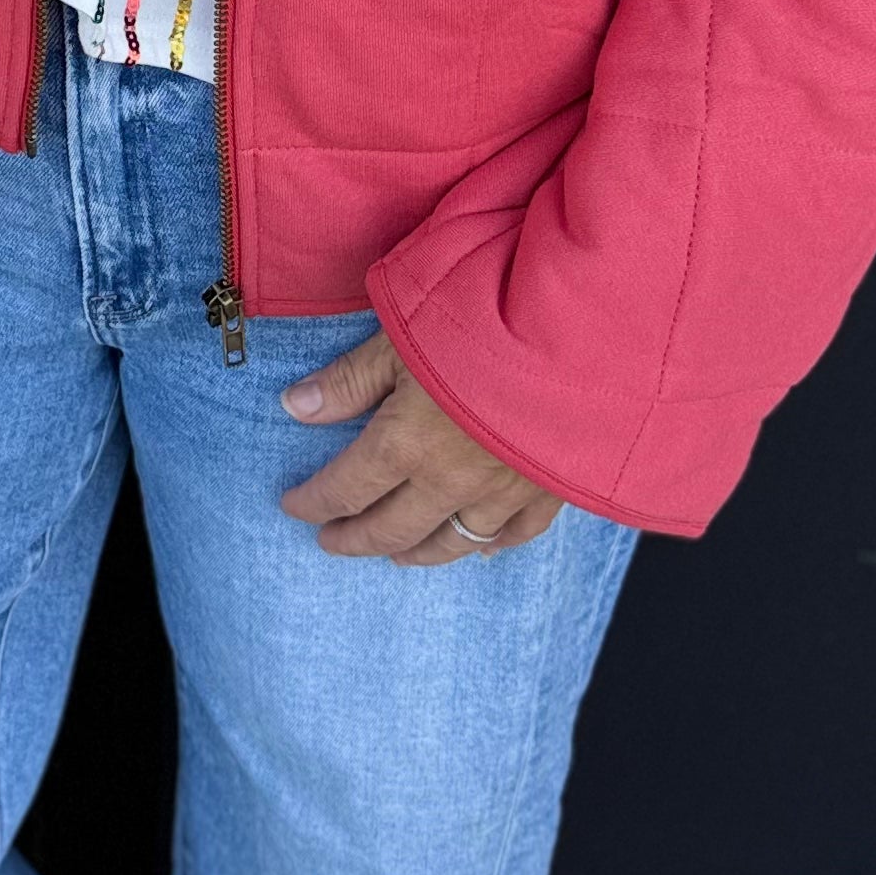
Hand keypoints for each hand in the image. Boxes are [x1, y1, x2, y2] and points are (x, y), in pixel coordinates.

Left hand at [277, 332, 563, 565]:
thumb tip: (294, 407)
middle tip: (330, 541)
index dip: (313, 501)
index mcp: (405, 445)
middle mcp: (450, 481)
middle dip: (355, 538)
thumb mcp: (402, 336)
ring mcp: (503, 491)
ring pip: (452, 541)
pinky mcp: (549, 488)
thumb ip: (350, 380)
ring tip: (396, 552)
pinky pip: (516, 534)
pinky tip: (481, 548)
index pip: (345, 489)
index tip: (293, 505)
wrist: (582, 338)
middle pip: (392, 528)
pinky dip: (491, 546)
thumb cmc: (486, 322)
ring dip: (417, 550)